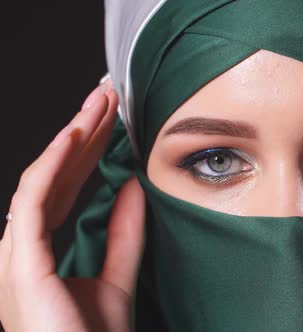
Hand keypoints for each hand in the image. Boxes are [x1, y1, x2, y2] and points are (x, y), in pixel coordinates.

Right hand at [0, 81, 145, 331]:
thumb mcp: (118, 275)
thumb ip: (123, 232)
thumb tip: (131, 187)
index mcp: (43, 251)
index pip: (67, 187)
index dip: (88, 152)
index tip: (112, 121)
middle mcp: (25, 247)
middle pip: (55, 176)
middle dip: (82, 134)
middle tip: (106, 97)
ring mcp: (17, 253)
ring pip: (43, 178)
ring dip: (71, 138)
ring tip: (98, 103)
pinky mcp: (21, 261)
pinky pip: (33, 201)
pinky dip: (52, 165)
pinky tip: (74, 135)